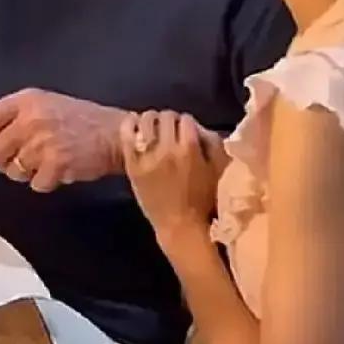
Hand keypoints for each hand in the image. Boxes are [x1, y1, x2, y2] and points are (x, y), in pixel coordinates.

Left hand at [0, 89, 124, 191]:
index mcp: (26, 100)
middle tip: (20, 158)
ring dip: (26, 171)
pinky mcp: (55, 165)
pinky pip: (35, 184)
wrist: (116, 134)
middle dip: (2, 160)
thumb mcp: (45, 104)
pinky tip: (60, 169)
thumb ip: (16, 116)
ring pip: (13, 171)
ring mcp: (42, 143)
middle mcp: (30, 119)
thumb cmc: (80, 119)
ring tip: (46, 159)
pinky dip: (45, 182)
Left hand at [121, 110, 225, 245]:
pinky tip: (134, 126)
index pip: (186, 119)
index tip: (185, 130)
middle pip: (166, 116)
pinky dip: (129, 125)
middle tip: (169, 129)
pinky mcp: (132, 165)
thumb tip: (201, 127)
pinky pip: (127, 136)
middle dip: (169, 120)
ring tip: (152, 127)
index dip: (186, 123)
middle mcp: (168, 149)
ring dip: (151, 120)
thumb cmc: (202, 201)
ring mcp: (148, 157)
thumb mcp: (217, 171)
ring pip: (145, 121)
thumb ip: (212, 145)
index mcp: (190, 149)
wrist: (179, 226)